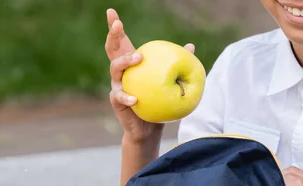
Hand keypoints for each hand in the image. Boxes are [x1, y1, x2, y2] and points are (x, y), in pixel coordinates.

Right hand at [105, 8, 195, 142]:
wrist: (149, 128)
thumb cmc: (160, 102)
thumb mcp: (170, 82)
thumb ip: (178, 64)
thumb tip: (191, 46)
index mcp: (132, 64)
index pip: (121, 42)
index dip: (115, 27)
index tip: (111, 12)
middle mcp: (121, 73)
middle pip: (112, 50)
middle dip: (113, 35)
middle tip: (117, 25)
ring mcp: (117, 86)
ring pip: (114, 69)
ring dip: (125, 61)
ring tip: (138, 57)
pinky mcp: (117, 102)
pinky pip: (119, 97)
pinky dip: (127, 97)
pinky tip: (135, 99)